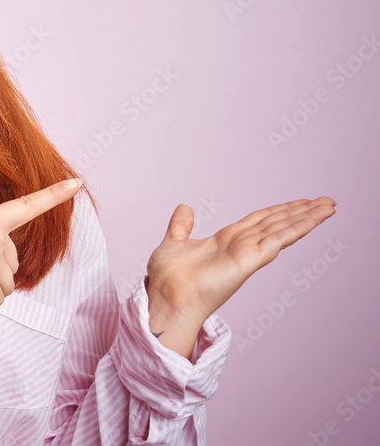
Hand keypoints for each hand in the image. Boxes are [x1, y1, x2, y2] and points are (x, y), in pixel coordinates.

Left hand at [146, 196, 336, 356]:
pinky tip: (314, 218)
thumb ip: (181, 226)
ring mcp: (248, 253)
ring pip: (284, 229)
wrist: (167, 297)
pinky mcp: (250, 260)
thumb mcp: (174, 242)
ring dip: (308, 216)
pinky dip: (298, 228)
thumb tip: (185, 208)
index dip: (279, 210)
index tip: (299, 202)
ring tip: (329, 205)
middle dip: (301, 211)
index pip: (260, 220)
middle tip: (326, 200)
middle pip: (278, 223)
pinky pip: (279, 240)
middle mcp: (241, 246)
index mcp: (226, 240)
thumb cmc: (168, 279)